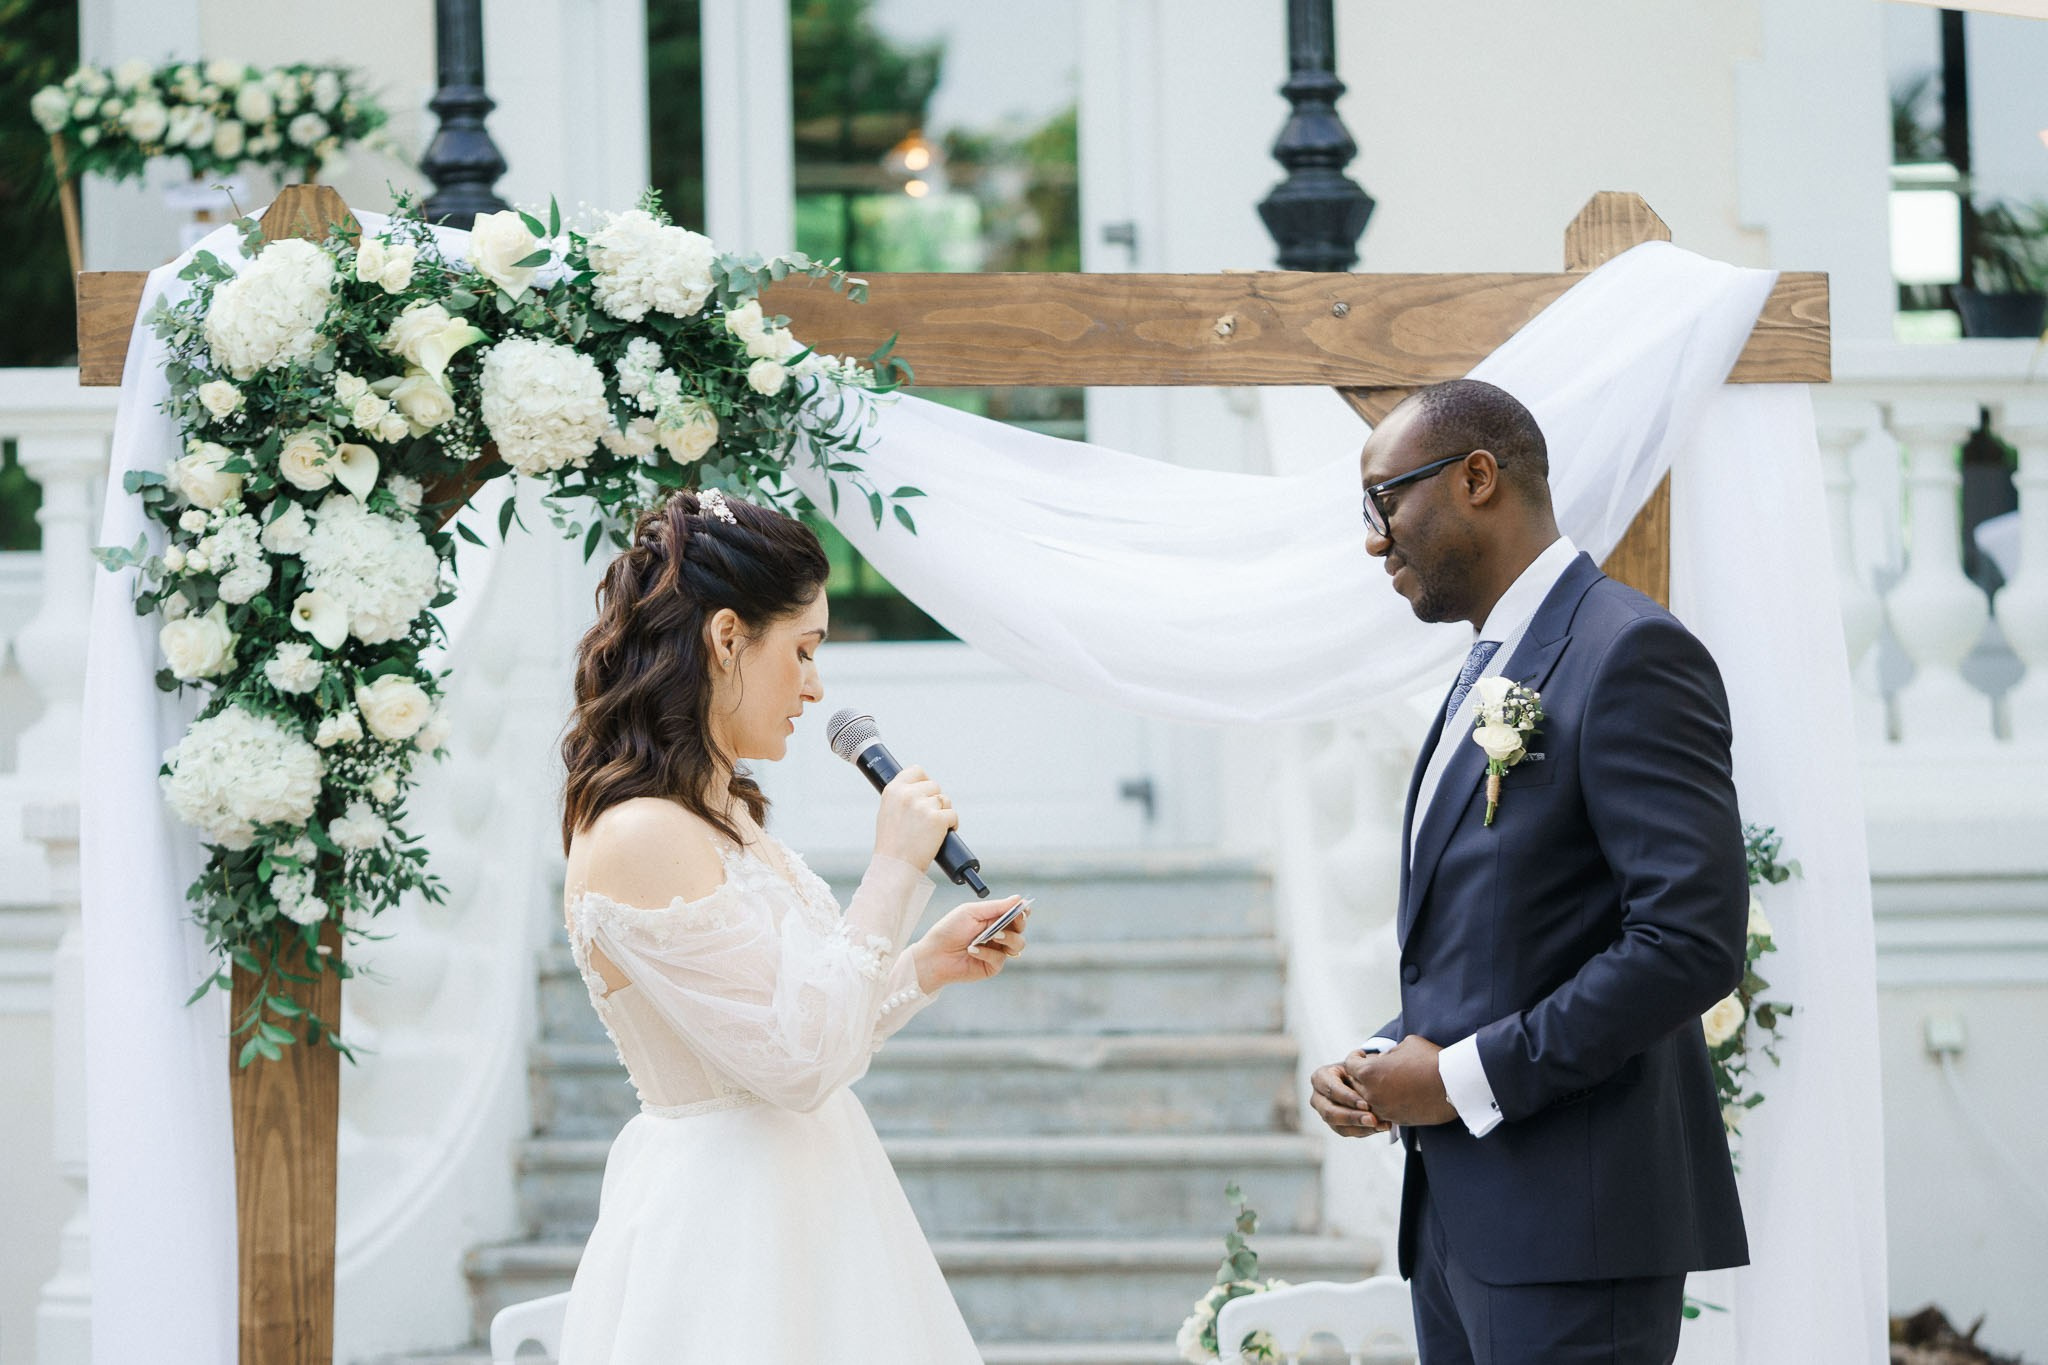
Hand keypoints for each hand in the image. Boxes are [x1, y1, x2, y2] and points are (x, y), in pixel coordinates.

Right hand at [873, 765, 958, 868]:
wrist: (895, 866)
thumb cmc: (892, 844)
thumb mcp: (887, 813)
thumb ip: (901, 798)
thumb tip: (920, 789)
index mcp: (893, 790)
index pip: (916, 771)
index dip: (924, 781)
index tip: (927, 792)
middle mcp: (907, 794)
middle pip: (934, 786)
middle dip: (935, 801)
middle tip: (928, 819)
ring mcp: (923, 806)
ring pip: (945, 800)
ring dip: (943, 813)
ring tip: (932, 829)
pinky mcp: (937, 819)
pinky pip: (953, 815)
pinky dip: (952, 824)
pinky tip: (943, 834)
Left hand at [913, 897, 1027, 990]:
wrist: (934, 955)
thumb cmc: (949, 930)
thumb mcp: (971, 912)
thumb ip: (996, 907)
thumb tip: (1018, 899)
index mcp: (993, 919)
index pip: (1015, 914)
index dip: (1023, 911)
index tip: (1024, 908)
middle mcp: (998, 935)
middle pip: (1021, 929)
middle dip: (1019, 923)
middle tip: (1013, 919)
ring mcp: (997, 951)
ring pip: (1018, 944)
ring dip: (1008, 938)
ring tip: (992, 936)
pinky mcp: (993, 966)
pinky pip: (1000, 958)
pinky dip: (987, 953)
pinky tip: (972, 950)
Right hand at [1310, 1059, 1387, 1137]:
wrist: (1359, 1080)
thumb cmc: (1358, 1068)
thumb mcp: (1358, 1063)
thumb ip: (1362, 1064)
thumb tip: (1373, 1059)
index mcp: (1320, 1077)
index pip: (1331, 1089)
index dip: (1348, 1098)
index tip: (1366, 1104)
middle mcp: (1317, 1096)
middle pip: (1330, 1112)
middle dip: (1352, 1117)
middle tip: (1372, 1120)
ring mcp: (1324, 1112)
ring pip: (1337, 1126)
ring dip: (1360, 1127)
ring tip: (1380, 1125)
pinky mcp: (1334, 1124)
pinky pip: (1346, 1132)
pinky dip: (1364, 1131)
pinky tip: (1380, 1127)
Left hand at [1342, 1035, 1456, 1127]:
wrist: (1454, 1086)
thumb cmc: (1431, 1060)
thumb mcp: (1407, 1044)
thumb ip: (1390, 1051)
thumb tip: (1384, 1058)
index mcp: (1369, 1072)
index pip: (1350, 1065)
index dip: (1356, 1058)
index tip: (1363, 1055)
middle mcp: (1371, 1093)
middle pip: (1354, 1085)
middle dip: (1361, 1075)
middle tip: (1374, 1069)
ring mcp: (1383, 1109)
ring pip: (1365, 1102)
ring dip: (1370, 1093)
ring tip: (1384, 1084)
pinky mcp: (1396, 1120)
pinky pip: (1380, 1113)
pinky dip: (1383, 1105)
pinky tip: (1394, 1096)